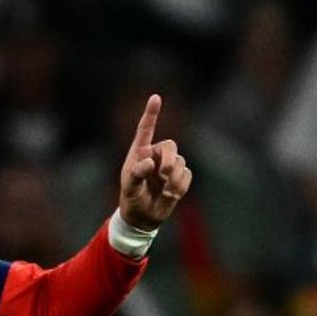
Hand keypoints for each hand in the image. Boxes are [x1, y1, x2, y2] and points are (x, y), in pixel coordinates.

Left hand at [119, 94, 191, 231]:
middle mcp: (156, 156)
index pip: (146, 129)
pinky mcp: (180, 178)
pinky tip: (170, 194)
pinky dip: (180, 185)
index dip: (151, 113)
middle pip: (170, 146)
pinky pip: (187, 175)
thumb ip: (136, 173)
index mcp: (140, 153)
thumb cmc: (131, 198)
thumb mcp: (129, 187)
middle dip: (169, 159)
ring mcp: (169, 166)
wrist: (143, 217)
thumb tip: (150, 162)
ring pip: (180, 162)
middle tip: (164, 174)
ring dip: (173, 178)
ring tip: (164, 191)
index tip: (156, 98)